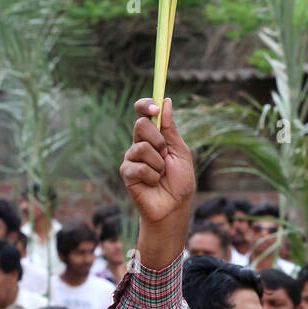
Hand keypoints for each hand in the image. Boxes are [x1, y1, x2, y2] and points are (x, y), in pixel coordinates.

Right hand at [120, 97, 194, 221]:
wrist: (174, 207)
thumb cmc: (180, 181)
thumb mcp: (181, 152)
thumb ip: (171, 129)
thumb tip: (165, 101)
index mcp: (154, 136)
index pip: (143, 112)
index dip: (146, 105)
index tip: (155, 108)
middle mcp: (140, 143)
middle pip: (141, 125)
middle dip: (158, 140)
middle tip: (165, 155)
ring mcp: (131, 158)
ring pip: (141, 147)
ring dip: (158, 163)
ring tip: (161, 175)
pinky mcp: (126, 173)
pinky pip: (138, 167)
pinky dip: (152, 176)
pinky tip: (153, 183)